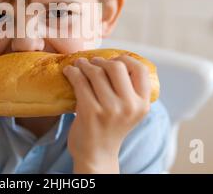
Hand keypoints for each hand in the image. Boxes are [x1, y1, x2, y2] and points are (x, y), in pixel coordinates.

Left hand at [62, 54, 151, 172]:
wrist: (96, 154)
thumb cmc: (110, 128)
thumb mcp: (129, 111)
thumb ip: (128, 90)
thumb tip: (116, 59)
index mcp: (142, 104)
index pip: (140, 70)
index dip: (125, 59)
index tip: (113, 59)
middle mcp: (129, 106)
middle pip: (116, 67)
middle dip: (101, 61)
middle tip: (92, 62)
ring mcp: (110, 109)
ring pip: (96, 72)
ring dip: (84, 64)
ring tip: (79, 65)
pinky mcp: (90, 111)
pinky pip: (80, 81)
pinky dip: (72, 73)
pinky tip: (69, 72)